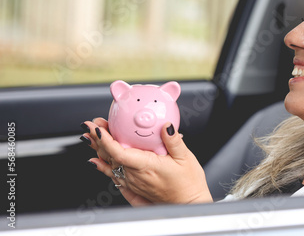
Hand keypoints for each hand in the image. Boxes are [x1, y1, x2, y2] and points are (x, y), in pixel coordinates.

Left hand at [81, 118, 212, 204]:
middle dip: (99, 138)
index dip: (106, 140)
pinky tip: (96, 160)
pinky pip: (113, 175)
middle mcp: (136, 176)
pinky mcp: (133, 186)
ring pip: (109, 164)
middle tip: (92, 124)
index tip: (98, 128)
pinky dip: (102, 165)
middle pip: (110, 156)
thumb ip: (174, 141)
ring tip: (90, 136)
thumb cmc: (188, 184)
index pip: (119, 153)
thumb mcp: (186, 158)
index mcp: (147, 166)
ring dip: (98, 149)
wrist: (188, 204)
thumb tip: (166, 126)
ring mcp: (133, 182)